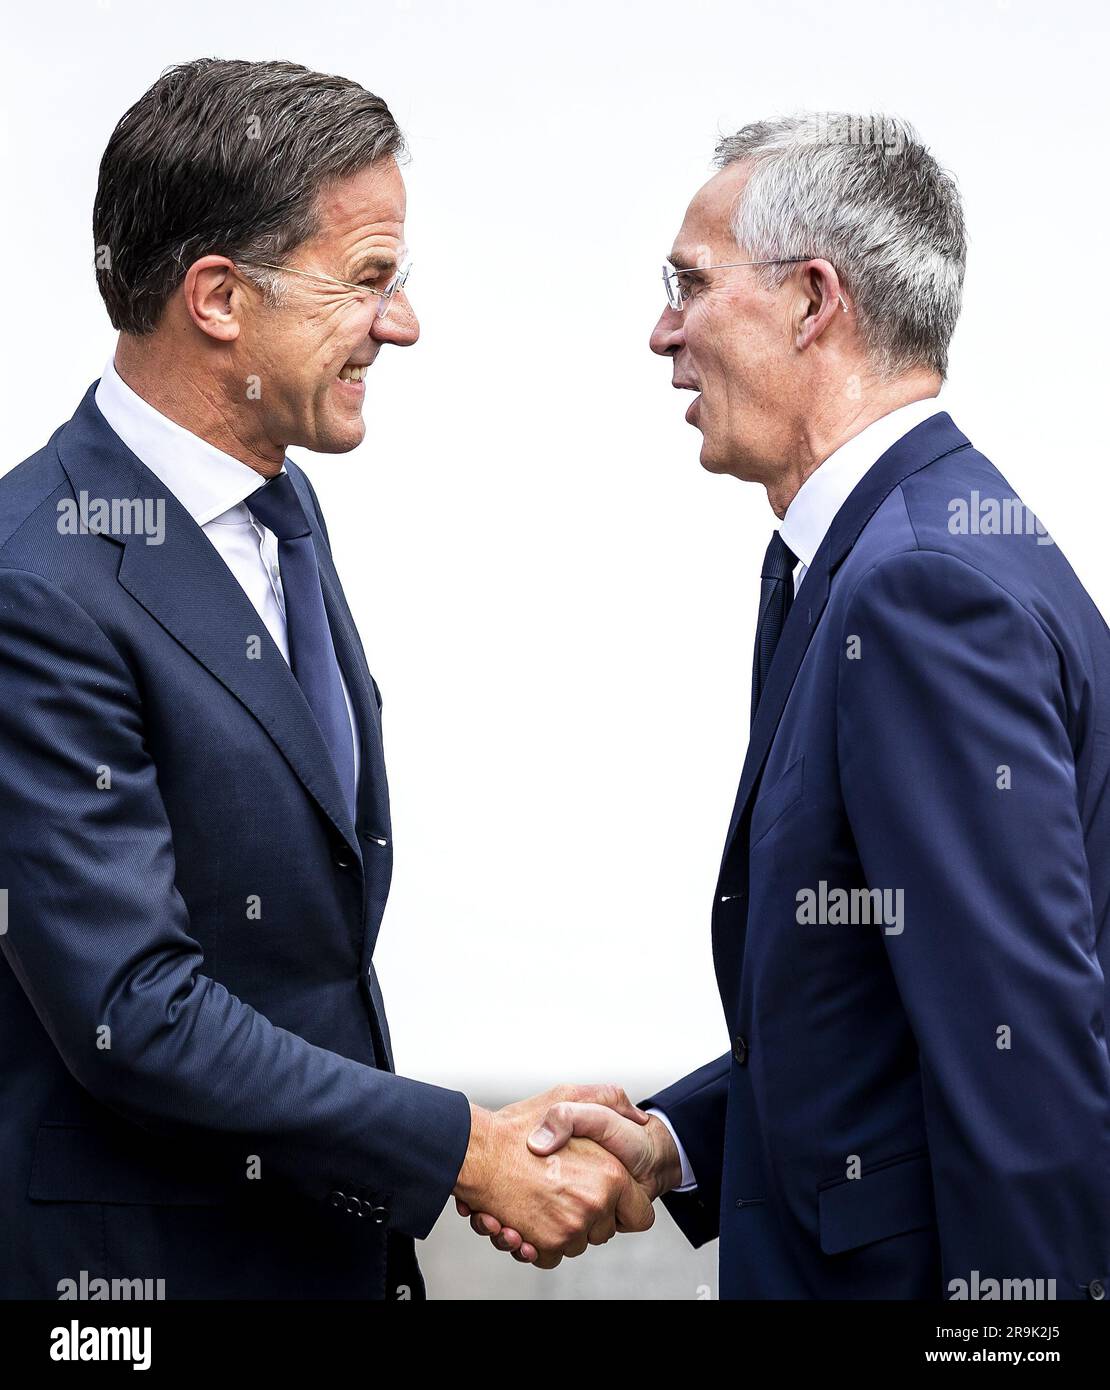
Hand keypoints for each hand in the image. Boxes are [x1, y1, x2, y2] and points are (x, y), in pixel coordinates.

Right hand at [453, 1084, 656, 1268]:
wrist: (476, 1150)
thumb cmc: (519, 1124)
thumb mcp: (571, 1096)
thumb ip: (609, 1100)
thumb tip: (638, 1119)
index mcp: (610, 1174)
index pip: (640, 1214)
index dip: (625, 1206)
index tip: (606, 1197)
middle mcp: (594, 1205)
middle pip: (605, 1231)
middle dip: (588, 1216)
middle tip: (562, 1190)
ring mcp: (569, 1228)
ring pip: (577, 1244)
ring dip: (560, 1229)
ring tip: (538, 1201)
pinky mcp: (544, 1244)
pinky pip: (552, 1257)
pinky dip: (538, 1244)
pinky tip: (522, 1221)